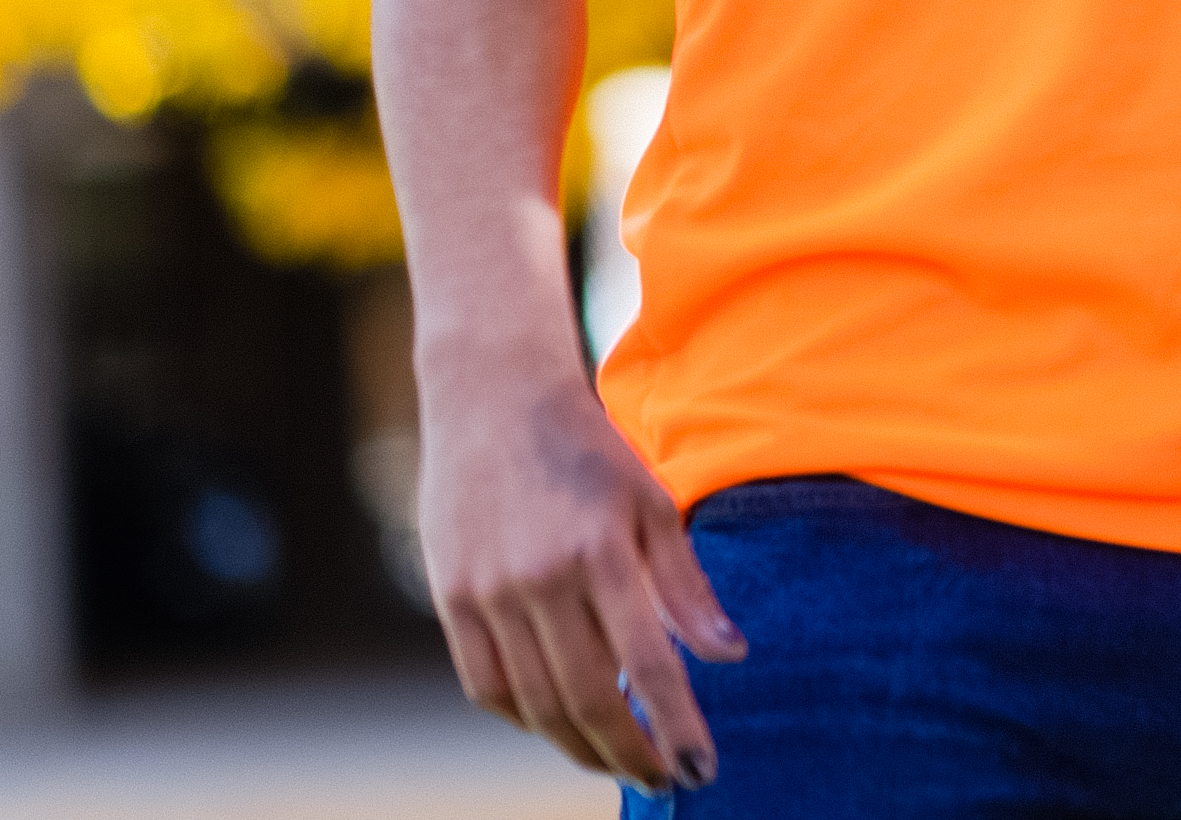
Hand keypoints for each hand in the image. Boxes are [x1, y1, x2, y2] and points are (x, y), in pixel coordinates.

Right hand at [418, 364, 744, 790]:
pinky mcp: (450, 600)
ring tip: (619, 762)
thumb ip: (686, 584)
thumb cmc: (588, 449)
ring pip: (534, 703)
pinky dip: (525, 717)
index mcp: (600, 551)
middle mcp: (539, 579)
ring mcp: (487, 593)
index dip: (675, 725)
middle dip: (630, 753)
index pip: (647, 664)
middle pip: (586, 698)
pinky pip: (487, 685)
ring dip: (579, 747)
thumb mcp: (652, 500)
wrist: (493, 400)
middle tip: (663, 781)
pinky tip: (559, 726)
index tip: (701, 767)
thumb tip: (730, 656)